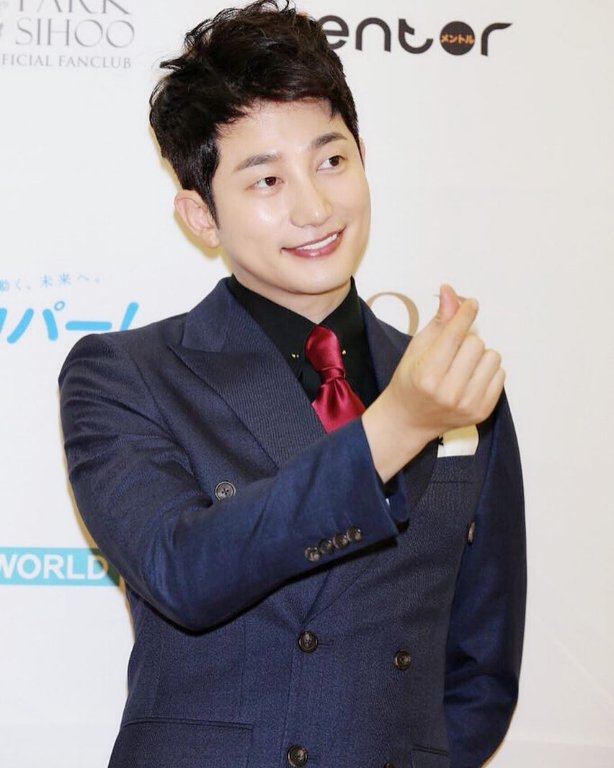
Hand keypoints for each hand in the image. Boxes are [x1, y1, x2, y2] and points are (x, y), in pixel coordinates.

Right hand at [363, 285, 504, 480]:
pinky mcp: (482, 412)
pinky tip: (471, 378)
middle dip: (466, 341)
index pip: (455, 334)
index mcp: (428, 374)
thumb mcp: (417, 348)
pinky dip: (487, 371)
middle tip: (453, 352)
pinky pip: (501, 375)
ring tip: (463, 366)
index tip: (471, 304)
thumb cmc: (410, 381)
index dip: (465, 314)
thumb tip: (450, 291)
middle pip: (477, 343)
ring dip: (480, 356)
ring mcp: (468, 405)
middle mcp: (449, 392)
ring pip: (492, 358)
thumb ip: (438, 321)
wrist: (408, 420)